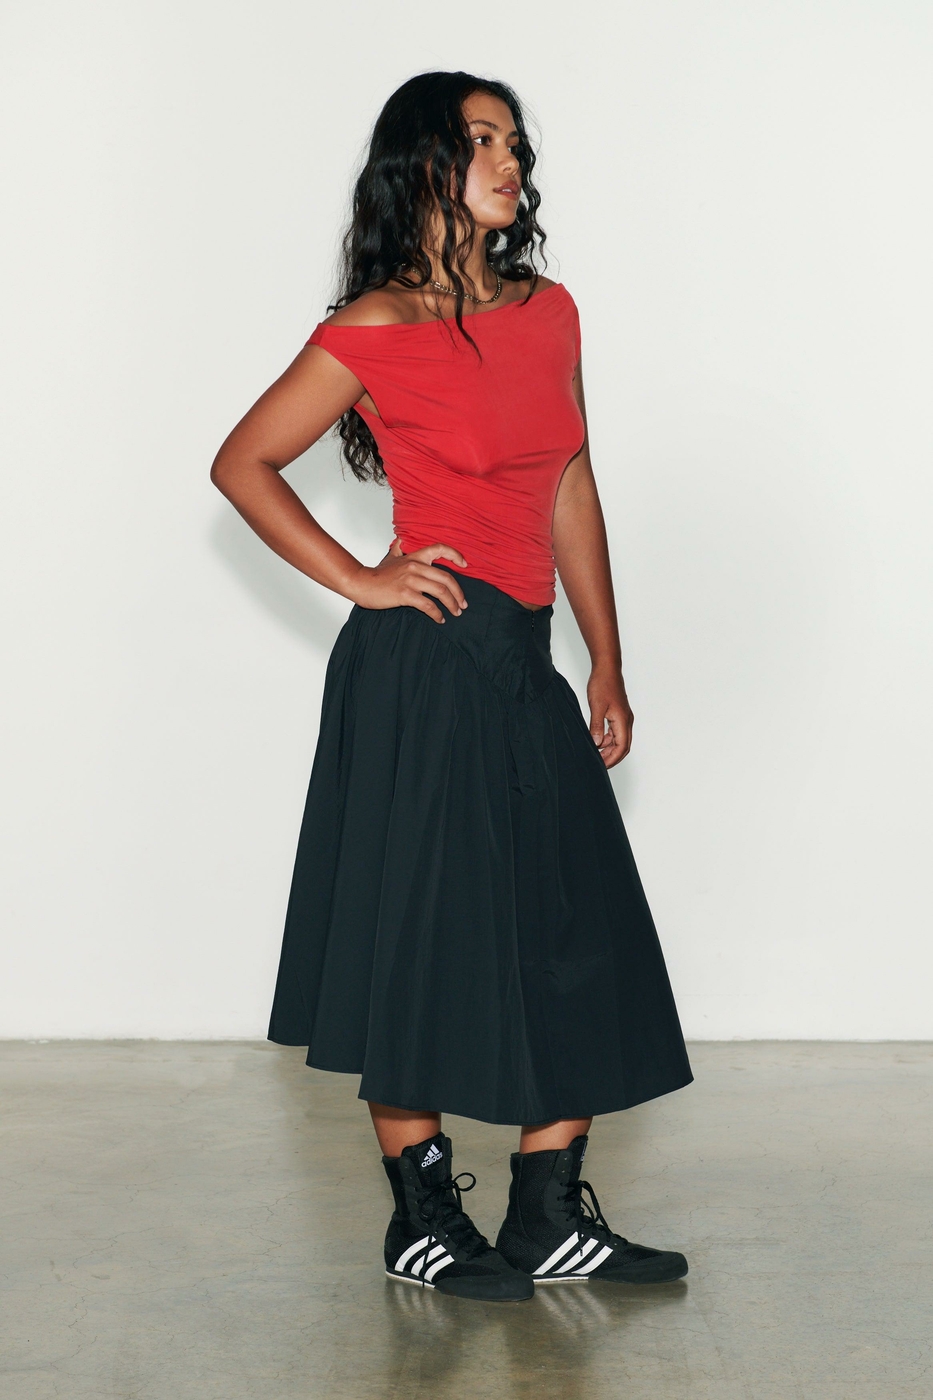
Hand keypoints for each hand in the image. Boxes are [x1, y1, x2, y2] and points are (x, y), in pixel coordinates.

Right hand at [349, 539, 468, 622]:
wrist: (360, 583)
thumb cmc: (376, 574)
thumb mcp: (390, 557)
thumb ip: (398, 549)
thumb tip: (400, 540)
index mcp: (414, 557)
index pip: (440, 549)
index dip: (456, 555)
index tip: (465, 565)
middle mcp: (415, 566)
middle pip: (446, 577)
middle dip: (459, 593)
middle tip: (463, 604)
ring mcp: (410, 580)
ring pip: (440, 592)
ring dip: (452, 604)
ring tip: (456, 613)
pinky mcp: (405, 594)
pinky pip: (428, 605)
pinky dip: (437, 614)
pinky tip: (440, 619)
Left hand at [587, 666, 633, 767]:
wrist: (607, 669)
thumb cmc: (603, 684)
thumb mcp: (596, 706)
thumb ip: (597, 726)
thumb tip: (597, 743)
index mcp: (623, 721)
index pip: (621, 747)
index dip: (612, 759)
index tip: (601, 766)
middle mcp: (626, 721)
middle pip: (623, 746)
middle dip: (612, 757)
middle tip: (598, 763)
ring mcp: (624, 717)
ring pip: (620, 740)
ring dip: (609, 748)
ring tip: (596, 753)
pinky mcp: (619, 714)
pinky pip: (616, 732)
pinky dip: (608, 739)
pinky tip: (598, 740)